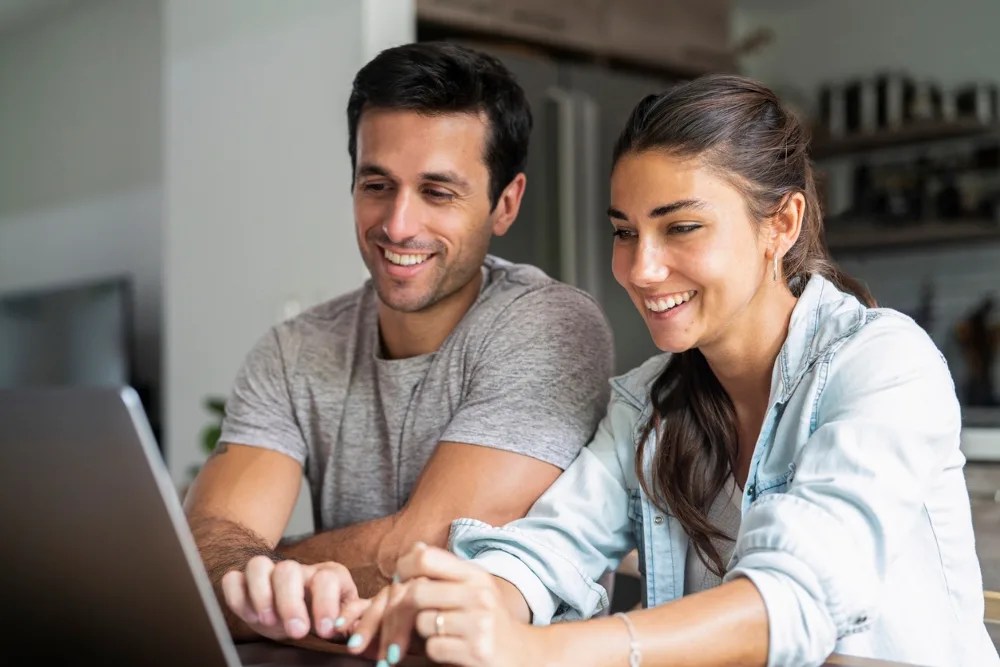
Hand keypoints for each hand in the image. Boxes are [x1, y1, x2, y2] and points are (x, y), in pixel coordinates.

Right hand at [221, 556, 368, 641]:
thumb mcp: (342, 620)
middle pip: (289, 570)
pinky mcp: (245, 582)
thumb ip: (351, 622)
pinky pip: (233, 579)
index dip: (326, 604)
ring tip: (268, 621)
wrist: (299, 613)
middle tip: (296, 631)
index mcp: (328, 575)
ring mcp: (269, 572)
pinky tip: (249, 615)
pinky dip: (236, 597)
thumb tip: (358, 630)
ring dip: (260, 594)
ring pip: (258, 565)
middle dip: (290, 603)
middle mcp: (299, 570)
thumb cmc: (323, 617)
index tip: (325, 629)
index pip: (326, 579)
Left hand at [348, 543, 540, 665]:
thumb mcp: (474, 588)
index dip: (403, 570)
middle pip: (416, 592)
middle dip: (400, 610)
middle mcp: (479, 593)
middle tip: (397, 622)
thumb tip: (415, 548)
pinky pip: (433, 648)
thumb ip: (445, 571)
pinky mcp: (477, 650)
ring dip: (421, 634)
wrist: (524, 655)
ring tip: (437, 635)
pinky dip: (435, 652)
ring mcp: (479, 622)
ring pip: (423, 622)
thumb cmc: (489, 621)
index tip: (399, 584)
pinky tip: (450, 650)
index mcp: (475, 574)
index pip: (425, 558)